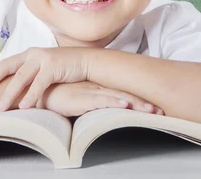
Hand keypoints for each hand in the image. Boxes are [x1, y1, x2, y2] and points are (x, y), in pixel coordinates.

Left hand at [0, 47, 91, 111]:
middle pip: (7, 67)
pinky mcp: (53, 66)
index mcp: (28, 55)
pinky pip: (39, 83)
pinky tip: (24, 106)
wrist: (86, 62)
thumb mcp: (43, 71)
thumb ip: (30, 77)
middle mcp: (32, 54)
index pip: (5, 64)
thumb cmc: (64, 69)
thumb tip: (14, 93)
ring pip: (20, 77)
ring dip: (9, 94)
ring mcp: (42, 59)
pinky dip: (31, 95)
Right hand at [37, 81, 164, 116]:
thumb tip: (106, 111)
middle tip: (161, 111)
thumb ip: (92, 102)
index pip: (124, 93)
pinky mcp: (81, 99)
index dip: (140, 100)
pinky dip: (113, 103)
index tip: (155, 109)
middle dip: (144, 104)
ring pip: (118, 98)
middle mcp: (98, 89)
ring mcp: (91, 93)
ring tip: (150, 110)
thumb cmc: (59, 96)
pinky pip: (101, 101)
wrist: (40, 92)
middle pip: (126, 95)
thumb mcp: (80, 99)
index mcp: (99, 88)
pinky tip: (124, 106)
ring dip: (135, 104)